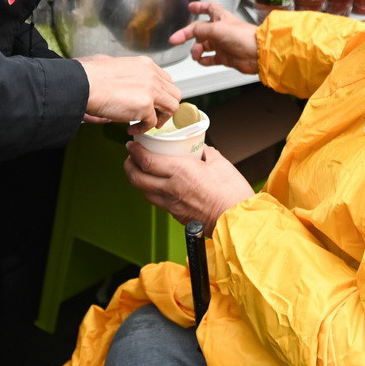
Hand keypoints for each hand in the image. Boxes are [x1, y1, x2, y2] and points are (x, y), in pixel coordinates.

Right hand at [78, 55, 179, 128]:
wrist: (84, 84)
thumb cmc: (93, 78)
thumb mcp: (118, 67)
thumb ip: (131, 77)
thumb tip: (133, 90)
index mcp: (146, 65)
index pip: (166, 80)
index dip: (162, 94)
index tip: (155, 103)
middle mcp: (152, 75)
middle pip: (174, 94)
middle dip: (166, 107)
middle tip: (155, 116)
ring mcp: (151, 90)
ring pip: (172, 107)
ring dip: (161, 119)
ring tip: (147, 124)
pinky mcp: (146, 105)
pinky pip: (153, 123)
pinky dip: (143, 129)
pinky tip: (132, 128)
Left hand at [124, 143, 253, 231]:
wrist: (236, 220)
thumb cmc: (231, 193)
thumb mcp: (220, 163)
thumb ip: (207, 154)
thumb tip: (201, 149)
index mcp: (180, 171)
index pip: (146, 160)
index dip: (134, 152)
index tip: (132, 145)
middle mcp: (171, 188)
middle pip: (137, 178)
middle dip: (129, 166)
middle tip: (131, 157)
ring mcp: (172, 204)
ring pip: (143, 192)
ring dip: (138, 180)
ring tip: (141, 171)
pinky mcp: (176, 215)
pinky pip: (157, 202)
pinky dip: (152, 192)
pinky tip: (158, 186)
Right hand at [169, 1, 259, 73]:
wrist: (258, 54)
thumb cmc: (243, 37)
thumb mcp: (217, 29)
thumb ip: (201, 30)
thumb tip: (191, 32)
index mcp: (221, 18)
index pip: (209, 8)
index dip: (199, 7)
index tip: (191, 7)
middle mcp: (221, 30)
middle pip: (200, 30)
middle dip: (187, 35)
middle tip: (176, 40)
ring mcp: (223, 44)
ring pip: (203, 45)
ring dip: (196, 50)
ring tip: (195, 55)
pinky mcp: (226, 57)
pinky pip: (211, 59)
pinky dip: (204, 60)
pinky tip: (201, 61)